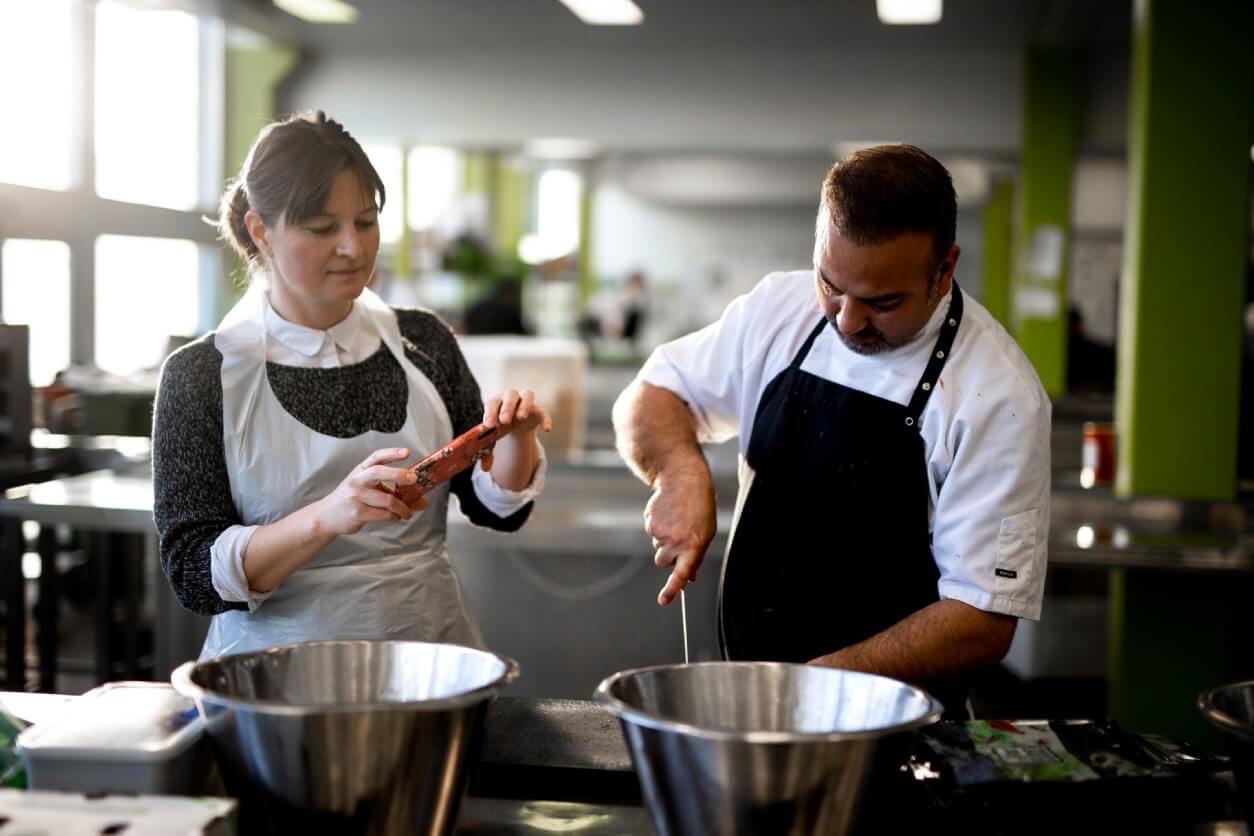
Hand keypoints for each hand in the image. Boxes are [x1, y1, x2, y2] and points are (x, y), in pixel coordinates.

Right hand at [314, 447, 427, 535]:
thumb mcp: (368, 489)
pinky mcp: (358, 513)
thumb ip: (393, 491)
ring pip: (387, 500)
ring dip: (403, 507)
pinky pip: (384, 514)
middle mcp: (357, 480)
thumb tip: (422, 502)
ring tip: (408, 512)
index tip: (407, 452)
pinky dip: (394, 517)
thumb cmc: (352, 499)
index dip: (392, 453)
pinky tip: (396, 517)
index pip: (376, 457)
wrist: (327, 516)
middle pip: (379, 472)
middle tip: (414, 479)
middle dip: (398, 474)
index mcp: (360, 470)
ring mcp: (356, 497)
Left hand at [479, 389, 552, 471]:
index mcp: (496, 403)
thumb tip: (485, 469)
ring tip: (520, 418)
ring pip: (528, 395)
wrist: (514, 425)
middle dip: (507, 407)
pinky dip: (546, 419)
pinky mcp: (538, 411)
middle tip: (504, 421)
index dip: (490, 412)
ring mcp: (526, 403)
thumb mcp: (492, 439)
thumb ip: (487, 453)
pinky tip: (547, 430)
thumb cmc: (499, 428)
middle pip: (511, 395)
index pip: (492, 403)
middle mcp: (511, 399)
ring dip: (525, 405)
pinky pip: (544, 412)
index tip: (488, 425)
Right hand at [645, 466, 716, 605]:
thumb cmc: (699, 508)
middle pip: (662, 562)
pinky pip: (651, 533)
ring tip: (675, 519)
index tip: (663, 601)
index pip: (682, 573)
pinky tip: (667, 512)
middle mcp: (676, 541)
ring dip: (663, 538)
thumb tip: (689, 578)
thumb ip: (696, 557)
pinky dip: (657, 525)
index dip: (672, 589)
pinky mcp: (650, 522)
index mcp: (694, 546)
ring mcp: (661, 532)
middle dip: (667, 555)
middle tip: (678, 537)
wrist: (684, 480)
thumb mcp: (705, 533)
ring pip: (656, 546)